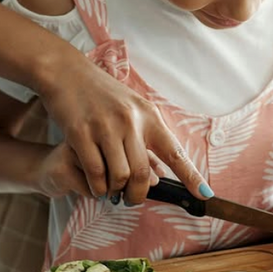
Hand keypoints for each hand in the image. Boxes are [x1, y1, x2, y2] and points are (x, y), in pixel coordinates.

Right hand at [36, 50, 212, 205]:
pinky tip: (97, 185)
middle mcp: (130, 120)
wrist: (67, 72)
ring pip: (120, 176)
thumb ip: (146, 140)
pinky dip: (98, 187)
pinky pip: (95, 172)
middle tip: (131, 200)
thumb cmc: (101, 93)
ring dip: (116, 191)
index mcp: (148, 115)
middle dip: (138, 195)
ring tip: (111, 191)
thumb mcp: (131, 110)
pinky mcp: (80, 133)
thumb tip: (160, 176)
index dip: (191, 176)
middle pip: (143, 173)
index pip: (175, 151)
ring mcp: (105, 126)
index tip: (205, 195)